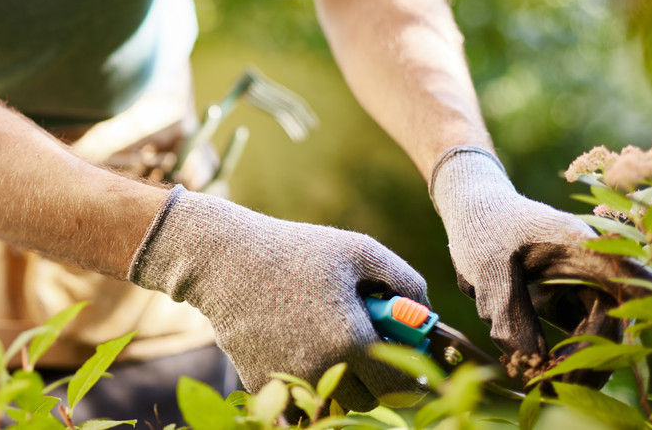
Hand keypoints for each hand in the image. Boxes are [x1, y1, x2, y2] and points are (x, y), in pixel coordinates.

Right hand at [129, 186, 427, 410]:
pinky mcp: (262, 384)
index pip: (399, 386)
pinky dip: (306, 377)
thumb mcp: (358, 251)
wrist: (224, 259)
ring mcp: (289, 380)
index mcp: (351, 340)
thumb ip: (404, 280)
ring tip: (330, 340)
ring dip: (341, 381)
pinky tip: (297, 341)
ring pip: (332, 401)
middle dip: (373, 378)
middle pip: (367, 401)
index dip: (409, 375)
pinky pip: (298, 396)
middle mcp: (322, 369)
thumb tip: (427, 312)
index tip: (406, 359)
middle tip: (363, 343)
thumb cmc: (296, 250)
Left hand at [430, 147, 651, 387]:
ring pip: (599, 334)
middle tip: (553, 387)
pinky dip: (566, 359)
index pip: (626, 271)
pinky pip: (581, 337)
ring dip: (578, 364)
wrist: (476, 212)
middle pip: (612, 319)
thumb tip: (531, 359)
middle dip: (591, 360)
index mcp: (579, 246)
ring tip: (543, 385)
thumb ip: (507, 310)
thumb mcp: (486, 266)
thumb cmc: (484, 229)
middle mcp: (593, 267)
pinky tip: (540, 375)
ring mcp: (585, 286)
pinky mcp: (571, 301)